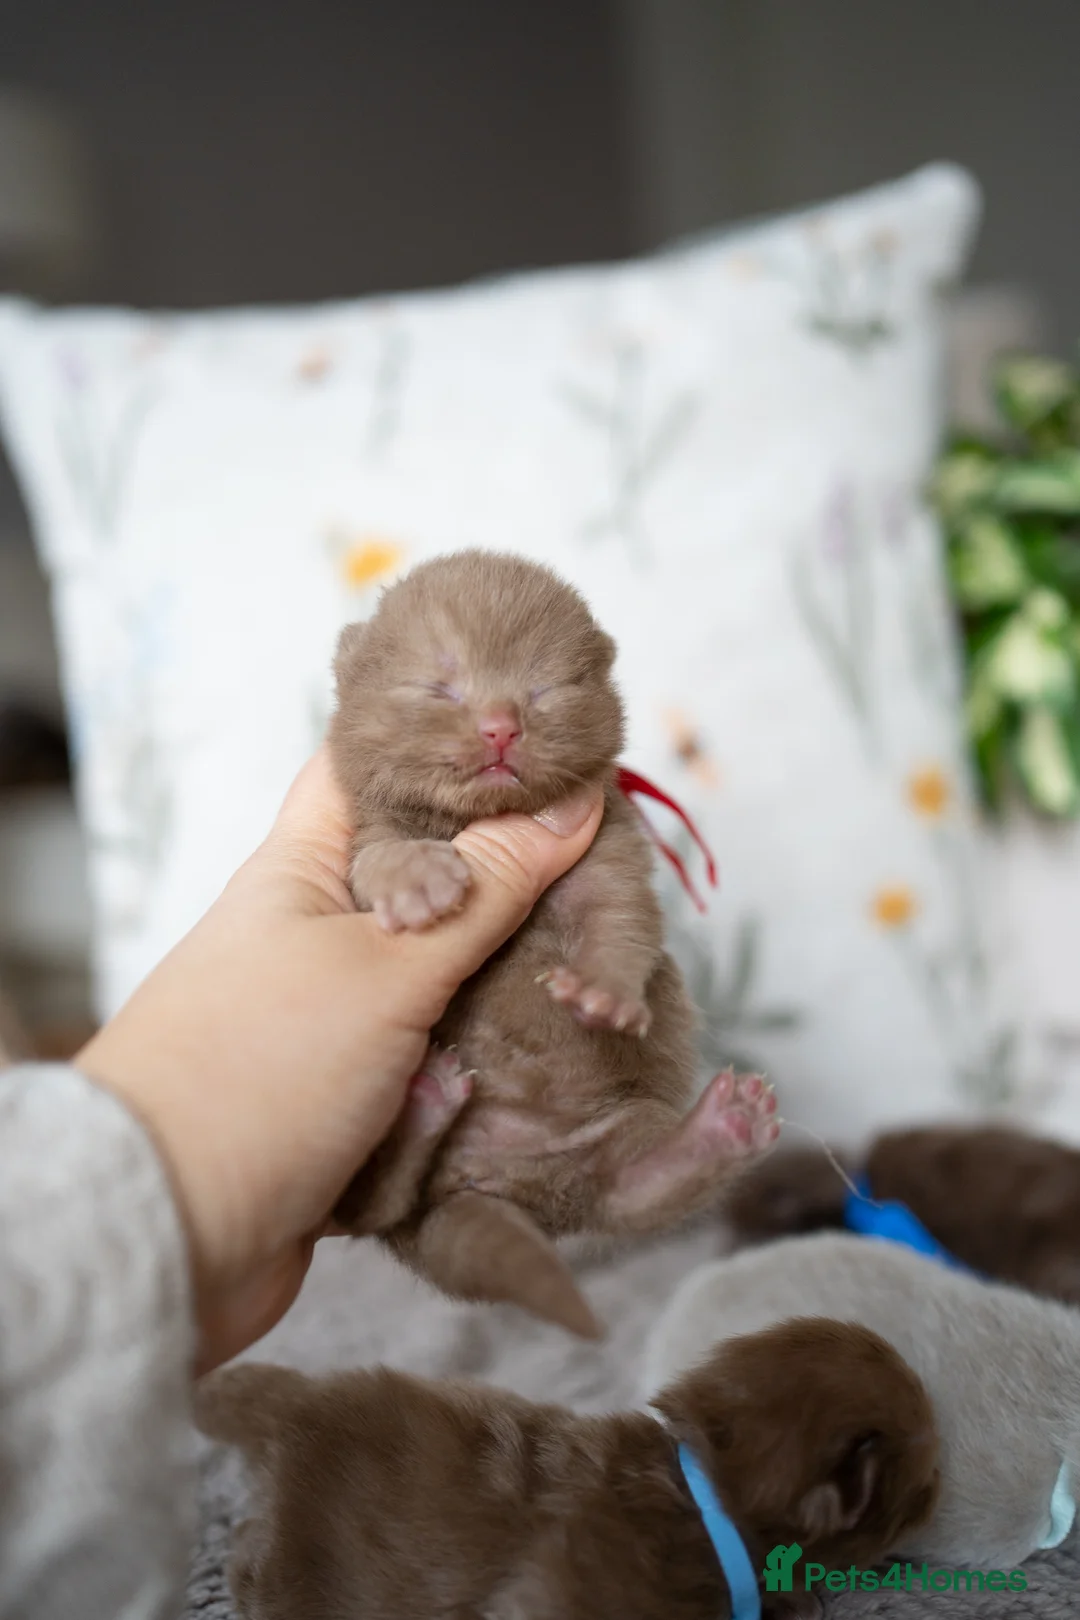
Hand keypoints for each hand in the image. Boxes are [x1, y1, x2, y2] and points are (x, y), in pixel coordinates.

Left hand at [75, 746, 601, 1372]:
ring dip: (503, 970)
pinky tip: (546, 1038)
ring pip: (441, 962)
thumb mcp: (389, 967)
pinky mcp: (351, 1082)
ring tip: (589, 954)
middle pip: (426, 866)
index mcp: (303, 864)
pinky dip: (480, 1049)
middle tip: (604, 856)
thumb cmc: (259, 1072)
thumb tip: (572, 807)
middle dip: (507, 866)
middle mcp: (317, 924)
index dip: (451, 741)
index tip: (544, 736)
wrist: (173, 1234)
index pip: (375, 763)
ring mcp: (334, 1005)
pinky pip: (434, 1045)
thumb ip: (486, 891)